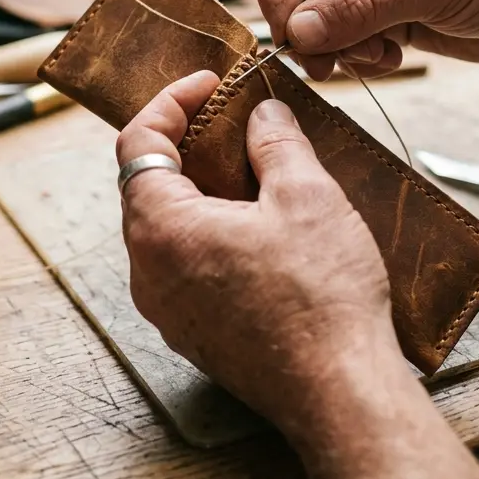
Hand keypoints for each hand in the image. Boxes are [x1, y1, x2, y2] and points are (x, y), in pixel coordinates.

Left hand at [115, 71, 400, 431]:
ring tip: (254, 171)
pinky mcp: (195, 334)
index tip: (210, 85)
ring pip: (168, 229)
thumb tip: (263, 115)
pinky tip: (261, 228)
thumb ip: (276, 143)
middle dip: (188, 146)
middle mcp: (148, 273)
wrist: (340, 393)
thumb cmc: (321, 298)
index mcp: (161, 230)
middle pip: (147, 186)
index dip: (171, 103)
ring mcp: (168, 311)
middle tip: (234, 123)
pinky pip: (187, 266)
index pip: (137, 143)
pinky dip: (211, 233)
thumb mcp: (306, 196)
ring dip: (202, 192)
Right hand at [258, 0, 478, 79]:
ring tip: (376, 56)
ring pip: (315, 14)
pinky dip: (355, 54)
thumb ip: (358, 6)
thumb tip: (297, 31)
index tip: (291, 31)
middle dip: (308, 24)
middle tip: (324, 62)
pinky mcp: (385, 8)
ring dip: (335, 45)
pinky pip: (343, 35)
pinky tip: (391, 57)